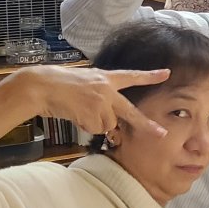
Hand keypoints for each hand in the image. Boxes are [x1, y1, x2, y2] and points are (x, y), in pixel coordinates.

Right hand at [28, 66, 169, 136]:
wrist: (41, 86)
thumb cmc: (59, 83)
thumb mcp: (86, 80)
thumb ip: (102, 93)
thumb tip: (110, 118)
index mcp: (106, 77)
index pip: (132, 76)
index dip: (150, 76)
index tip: (167, 73)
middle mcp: (107, 90)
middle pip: (130, 112)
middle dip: (146, 125)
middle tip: (162, 133)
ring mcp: (101, 103)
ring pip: (107, 124)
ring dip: (95, 123)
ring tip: (79, 110)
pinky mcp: (92, 114)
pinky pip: (95, 129)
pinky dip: (86, 126)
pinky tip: (75, 115)